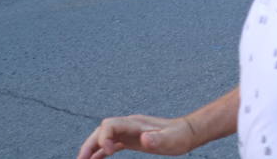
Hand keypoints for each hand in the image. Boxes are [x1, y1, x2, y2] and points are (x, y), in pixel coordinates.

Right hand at [76, 114, 196, 158]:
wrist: (186, 133)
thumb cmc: (179, 136)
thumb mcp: (171, 140)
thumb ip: (157, 139)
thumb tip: (144, 138)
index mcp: (135, 124)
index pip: (110, 125)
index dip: (104, 137)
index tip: (108, 152)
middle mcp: (129, 125)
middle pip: (102, 130)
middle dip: (89, 143)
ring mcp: (129, 132)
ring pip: (104, 137)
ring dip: (92, 148)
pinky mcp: (132, 139)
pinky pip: (111, 143)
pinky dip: (101, 151)